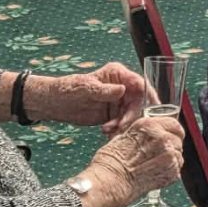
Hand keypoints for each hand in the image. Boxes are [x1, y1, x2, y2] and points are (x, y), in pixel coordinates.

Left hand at [30, 62, 148, 132]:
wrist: (56, 104)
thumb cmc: (69, 89)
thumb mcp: (86, 88)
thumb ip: (105, 90)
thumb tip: (123, 90)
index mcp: (118, 74)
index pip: (139, 83)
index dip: (148, 94)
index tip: (152, 106)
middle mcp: (122, 87)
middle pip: (139, 101)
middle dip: (133, 114)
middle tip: (123, 125)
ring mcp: (119, 102)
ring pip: (132, 114)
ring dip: (124, 123)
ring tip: (110, 130)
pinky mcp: (114, 114)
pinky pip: (123, 122)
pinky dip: (118, 129)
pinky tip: (107, 131)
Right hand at [78, 115, 183, 206]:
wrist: (109, 183)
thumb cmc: (110, 163)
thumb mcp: (122, 137)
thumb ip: (141, 133)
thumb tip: (148, 133)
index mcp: (150, 126)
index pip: (173, 123)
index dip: (172, 130)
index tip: (171, 134)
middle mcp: (162, 138)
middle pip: (177, 139)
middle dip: (171, 145)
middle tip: (159, 153)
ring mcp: (169, 155)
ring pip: (178, 154)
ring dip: (169, 159)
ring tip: (153, 165)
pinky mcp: (172, 172)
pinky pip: (177, 168)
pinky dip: (169, 170)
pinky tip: (154, 173)